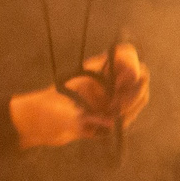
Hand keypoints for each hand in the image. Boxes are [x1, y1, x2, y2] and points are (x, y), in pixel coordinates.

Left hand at [11, 43, 151, 148]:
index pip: (125, 54)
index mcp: (96, 68)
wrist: (39, 125)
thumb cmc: (45, 112)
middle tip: (113, 108)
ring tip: (107, 118)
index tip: (123, 82)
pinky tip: (104, 127)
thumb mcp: (61, 114)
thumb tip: (110, 123)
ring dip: (130, 108)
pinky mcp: (112, 112)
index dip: (131, 63)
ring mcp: (112, 95)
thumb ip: (82, 119)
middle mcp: (108, 79)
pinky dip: (124, 120)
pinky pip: (130, 113)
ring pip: (139, 95)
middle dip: (133, 94)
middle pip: (140, 76)